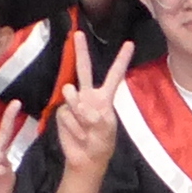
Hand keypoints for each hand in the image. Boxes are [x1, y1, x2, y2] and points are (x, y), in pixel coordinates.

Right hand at [53, 44, 134, 173]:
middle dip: (81, 51)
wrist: (86, 158)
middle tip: (78, 34)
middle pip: (84, 69)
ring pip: (70, 92)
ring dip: (77, 109)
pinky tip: (78, 133)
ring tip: (86, 125)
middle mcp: (88, 95)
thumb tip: (81, 107)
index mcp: (105, 96)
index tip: (130, 43)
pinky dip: (73, 125)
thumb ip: (96, 116)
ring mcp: (74, 102)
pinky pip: (66, 113)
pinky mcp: (62, 112)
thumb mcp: (107, 130)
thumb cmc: (102, 143)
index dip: (121, 60)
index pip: (114, 75)